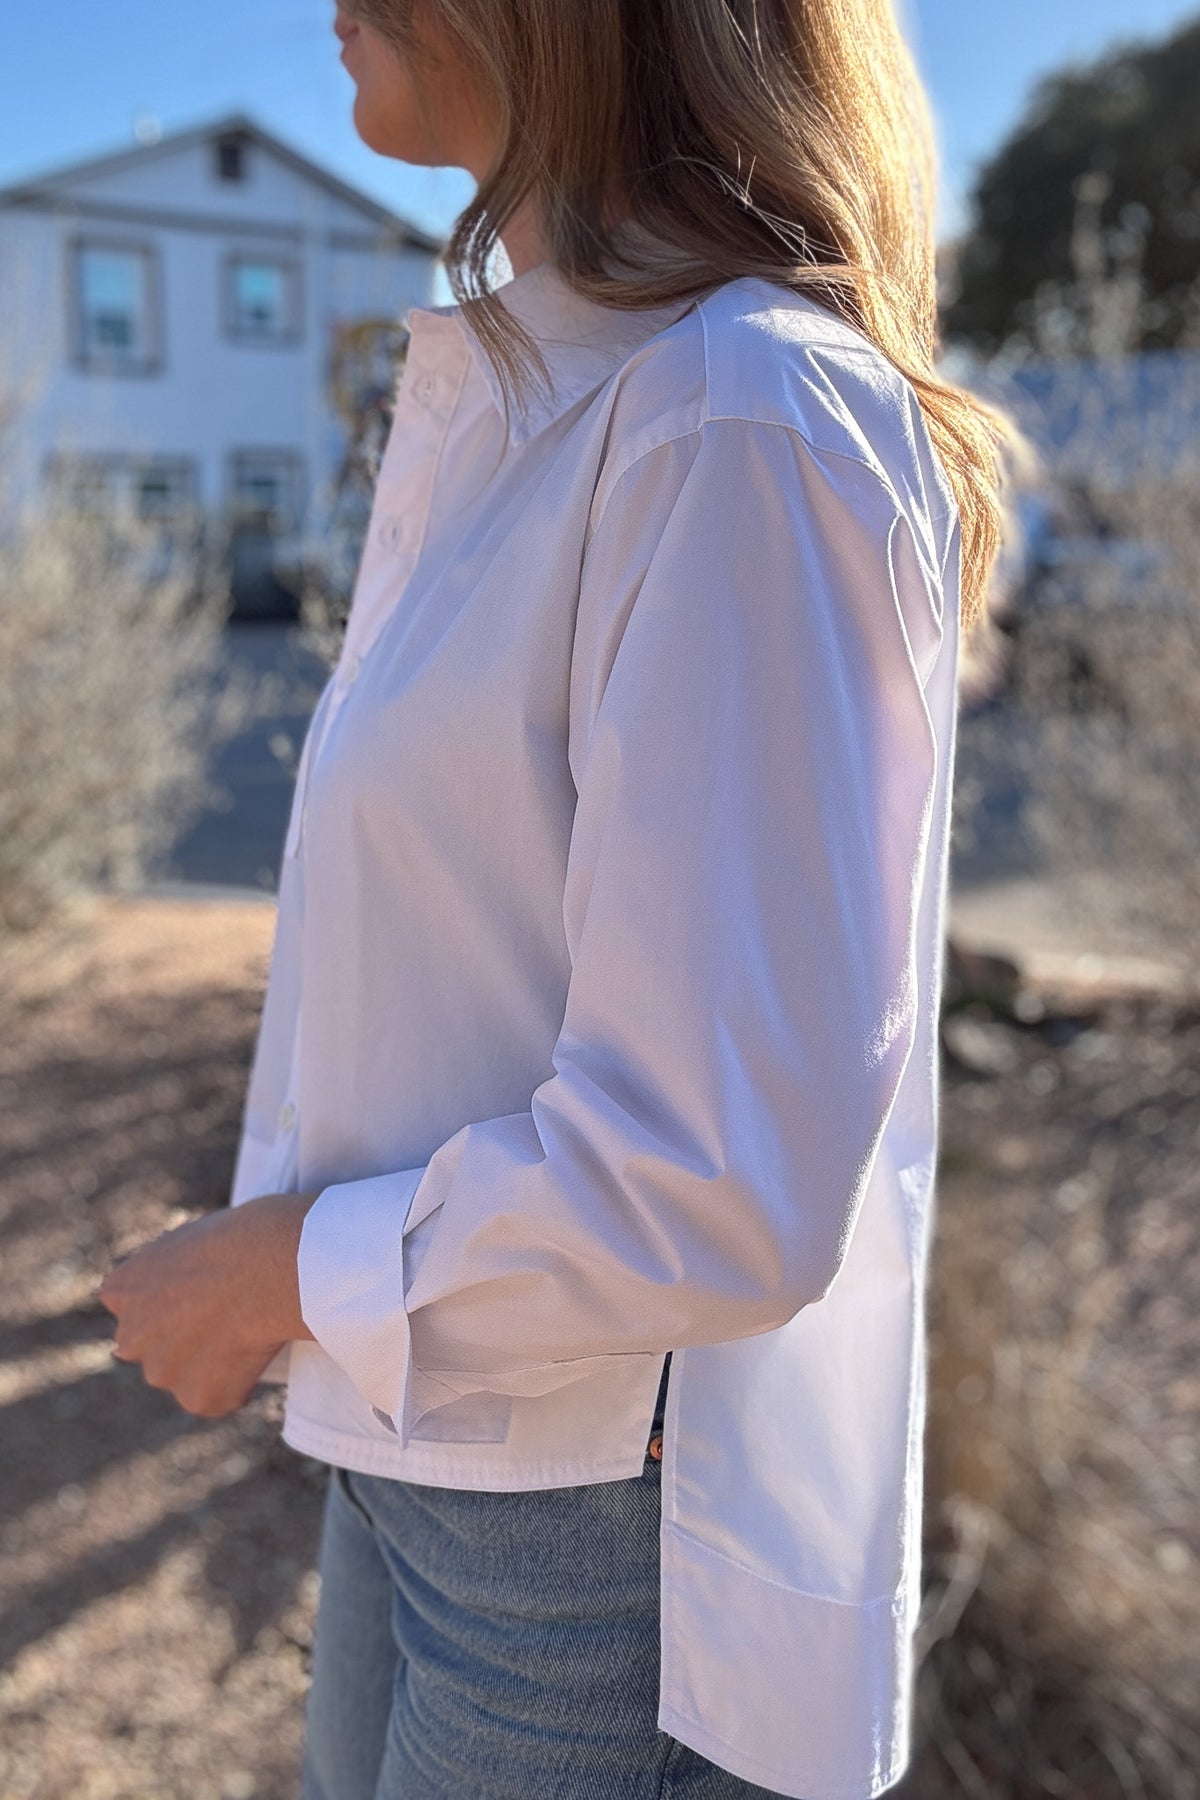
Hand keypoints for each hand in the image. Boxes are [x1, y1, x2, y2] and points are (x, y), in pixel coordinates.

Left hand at [97, 1192, 318, 1418]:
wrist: (272, 1265)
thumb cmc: (243, 1237)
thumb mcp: (190, 1239)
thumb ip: (172, 1271)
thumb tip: (189, 1290)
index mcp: (122, 1289)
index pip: (132, 1308)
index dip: (169, 1305)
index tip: (199, 1296)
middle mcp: (131, 1336)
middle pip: (154, 1348)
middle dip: (182, 1343)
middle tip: (226, 1320)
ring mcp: (161, 1372)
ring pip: (184, 1377)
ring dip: (209, 1367)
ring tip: (250, 1333)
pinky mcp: (197, 1398)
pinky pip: (220, 1398)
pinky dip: (238, 1385)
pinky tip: (259, 1353)